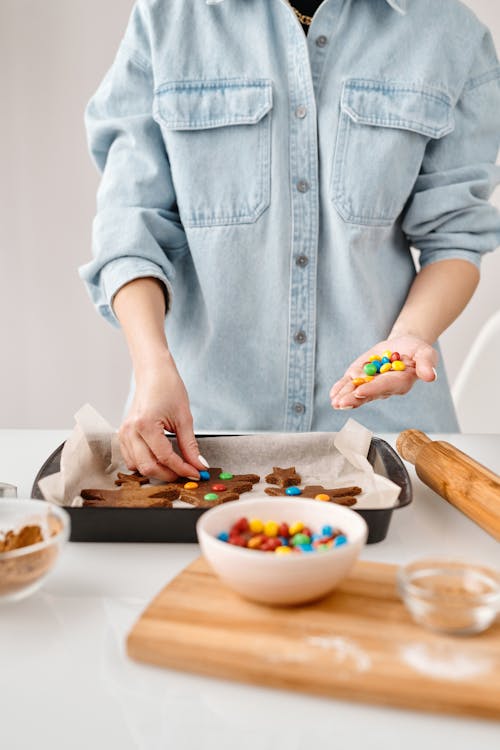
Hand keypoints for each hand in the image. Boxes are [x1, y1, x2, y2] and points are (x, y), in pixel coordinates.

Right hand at [119, 353, 205, 480]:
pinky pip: (131, 459)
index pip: (165, 457)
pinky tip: (159, 460)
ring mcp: (123, 434)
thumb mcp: (184, 418)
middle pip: (148, 467)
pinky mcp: (123, 435)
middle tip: (187, 473)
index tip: (196, 473)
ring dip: (156, 471)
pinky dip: (145, 464)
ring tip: (175, 467)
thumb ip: (190, 445)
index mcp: (145, 424)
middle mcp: (130, 431)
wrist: (153, 374)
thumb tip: (198, 464)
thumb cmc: (167, 388)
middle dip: (169, 474)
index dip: (183, 469)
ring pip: (137, 467)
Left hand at [329, 335, 437, 410]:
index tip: (361, 392)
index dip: (372, 390)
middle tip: (342, 403)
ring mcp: (370, 383)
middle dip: (354, 399)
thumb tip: (430, 376)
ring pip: (356, 391)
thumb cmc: (416, 351)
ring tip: (335, 402)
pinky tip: (333, 394)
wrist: (403, 345)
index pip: (385, 387)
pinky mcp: (361, 377)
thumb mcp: (425, 352)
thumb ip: (427, 363)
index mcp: (400, 383)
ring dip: (344, 397)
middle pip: (368, 394)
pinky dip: (340, 388)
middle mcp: (383, 387)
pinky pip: (350, 384)